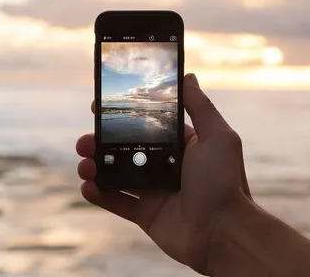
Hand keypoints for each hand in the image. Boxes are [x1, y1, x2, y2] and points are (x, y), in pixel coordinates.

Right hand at [75, 73, 252, 273]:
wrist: (224, 232)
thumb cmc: (225, 182)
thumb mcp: (218, 137)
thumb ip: (200, 106)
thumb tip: (188, 76)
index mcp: (181, 146)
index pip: (146, 125)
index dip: (123, 116)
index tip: (99, 106)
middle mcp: (166, 166)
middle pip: (125, 149)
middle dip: (101, 142)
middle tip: (85, 140)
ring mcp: (154, 190)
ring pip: (116, 174)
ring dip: (95, 167)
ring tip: (84, 164)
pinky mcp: (146, 214)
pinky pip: (116, 202)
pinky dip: (99, 195)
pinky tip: (87, 187)